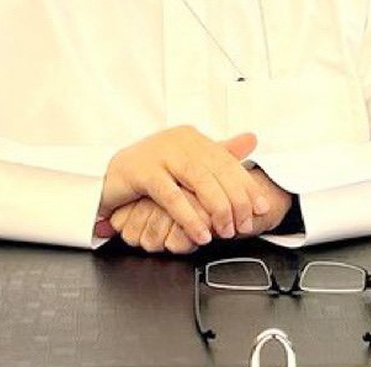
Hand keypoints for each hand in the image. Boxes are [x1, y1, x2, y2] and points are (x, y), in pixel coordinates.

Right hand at [98, 126, 268, 245]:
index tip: (261, 207)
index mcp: (192, 137)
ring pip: (199, 181)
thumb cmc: (150, 171)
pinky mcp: (142, 171)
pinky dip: (190, 217)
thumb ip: (219, 153)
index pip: (228, 160)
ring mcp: (160, 153)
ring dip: (217, 210)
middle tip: (244, 225)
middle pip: (218, 171)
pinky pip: (172, 197)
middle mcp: (178, 140)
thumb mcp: (188, 161)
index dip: (247, 185)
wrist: (109, 177)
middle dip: (236, 202)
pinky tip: (200, 233)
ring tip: (224, 231)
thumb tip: (252, 139)